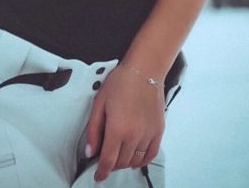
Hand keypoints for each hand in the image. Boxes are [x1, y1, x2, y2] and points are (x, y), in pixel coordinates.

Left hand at [85, 63, 165, 182]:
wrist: (144, 71)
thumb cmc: (120, 82)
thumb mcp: (99, 103)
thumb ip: (93, 130)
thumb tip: (90, 151)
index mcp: (117, 129)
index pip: (108, 160)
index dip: (102, 172)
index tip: (98, 176)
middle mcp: (134, 136)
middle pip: (121, 163)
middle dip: (111, 165)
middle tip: (105, 158)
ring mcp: (148, 135)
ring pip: (135, 161)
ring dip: (125, 163)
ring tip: (118, 155)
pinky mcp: (158, 131)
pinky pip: (150, 154)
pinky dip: (142, 160)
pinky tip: (135, 158)